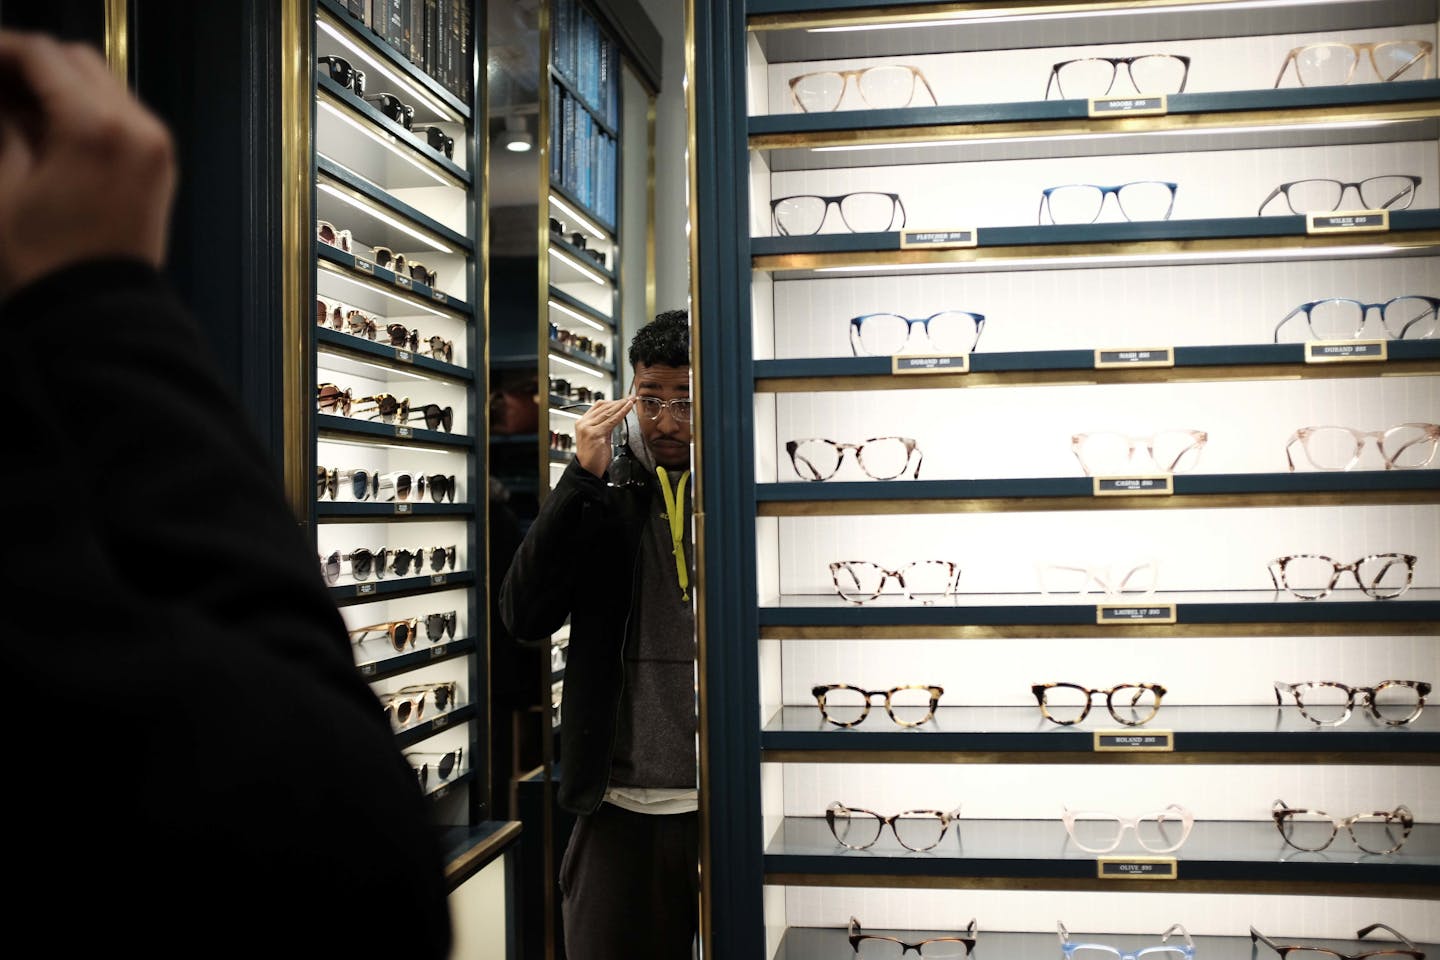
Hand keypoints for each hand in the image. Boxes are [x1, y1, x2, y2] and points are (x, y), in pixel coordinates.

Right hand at [0, 31, 175, 297]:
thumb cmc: (47, 265)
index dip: (1, 50)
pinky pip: (121, 116)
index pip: (42, 56)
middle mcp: (139, 129)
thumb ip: (2, 125)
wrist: (100, 318)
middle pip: (77, 61)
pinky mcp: (160, 169)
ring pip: (102, 84)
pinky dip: (85, 109)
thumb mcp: (3, 187)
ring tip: (12, 104)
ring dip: (58, 83)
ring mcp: (156, 149)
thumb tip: (1, 95)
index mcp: (98, 128)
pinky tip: (47, 127)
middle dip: (31, 63)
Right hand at [573, 396, 635, 477]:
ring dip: (622, 405)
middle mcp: (584, 423)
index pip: (598, 406)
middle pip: (604, 407)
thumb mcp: (598, 437)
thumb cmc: (593, 456)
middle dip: (619, 401)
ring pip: (608, 412)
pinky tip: (628, 407)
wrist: (588, 470)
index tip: (623, 399)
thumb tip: (615, 417)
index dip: (612, 401)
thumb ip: (604, 426)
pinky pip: (612, 420)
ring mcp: (588, 428)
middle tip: (630, 397)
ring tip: (631, 400)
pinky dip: (622, 412)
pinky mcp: (596, 433)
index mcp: (582, 422)